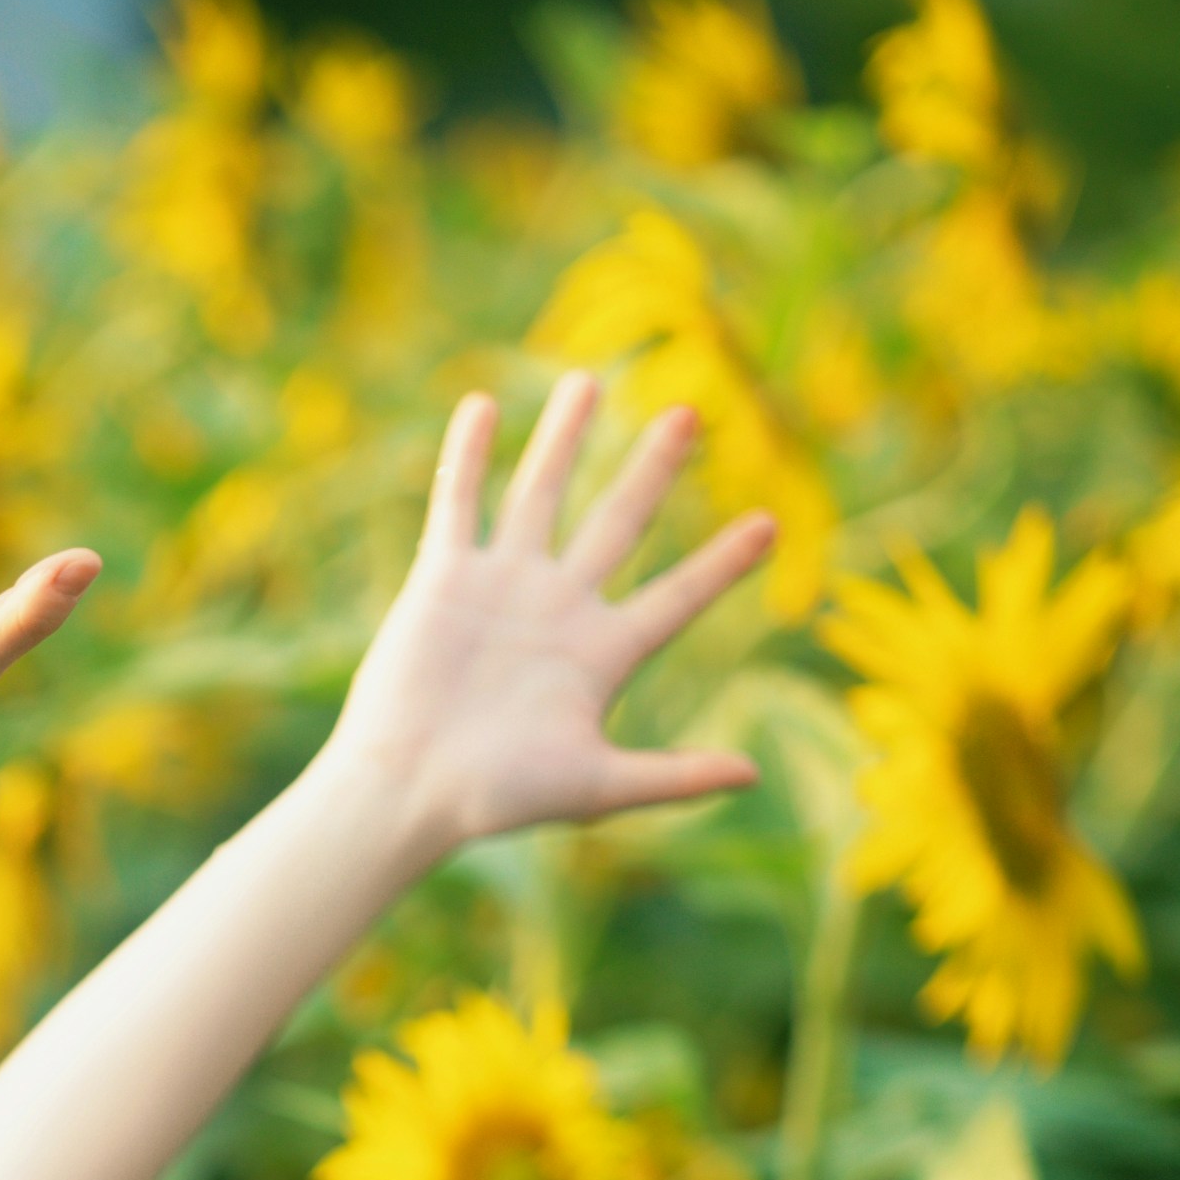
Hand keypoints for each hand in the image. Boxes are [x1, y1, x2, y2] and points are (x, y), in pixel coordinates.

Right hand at [325, 374, 773, 861]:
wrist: (407, 791)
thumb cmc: (498, 799)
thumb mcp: (596, 787)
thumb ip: (673, 778)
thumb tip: (754, 774)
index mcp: (600, 655)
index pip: (677, 598)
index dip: (721, 564)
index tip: (771, 523)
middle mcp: (557, 609)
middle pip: (618, 522)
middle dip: (653, 470)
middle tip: (690, 412)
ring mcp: (500, 588)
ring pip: (540, 495)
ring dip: (564, 439)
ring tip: (588, 380)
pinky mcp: (443, 580)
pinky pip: (458, 504)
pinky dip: (466, 456)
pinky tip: (481, 405)